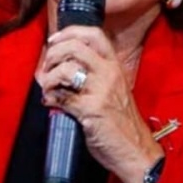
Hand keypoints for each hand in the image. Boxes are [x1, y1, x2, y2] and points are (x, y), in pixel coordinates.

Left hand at [37, 26, 163, 182]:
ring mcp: (100, 90)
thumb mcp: (114, 90)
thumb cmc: (122, 123)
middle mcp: (109, 73)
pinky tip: (50, 101)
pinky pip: (61, 96)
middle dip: (53, 53)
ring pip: (66, 69)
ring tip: (47, 87)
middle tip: (46, 66)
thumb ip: (94, 74)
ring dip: (49, 77)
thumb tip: (62, 65)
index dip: (69, 32)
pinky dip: (50, 97)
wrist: (136, 150)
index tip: (54, 40)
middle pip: (75, 46)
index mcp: (115, 66)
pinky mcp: (90, 110)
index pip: (94, 34)